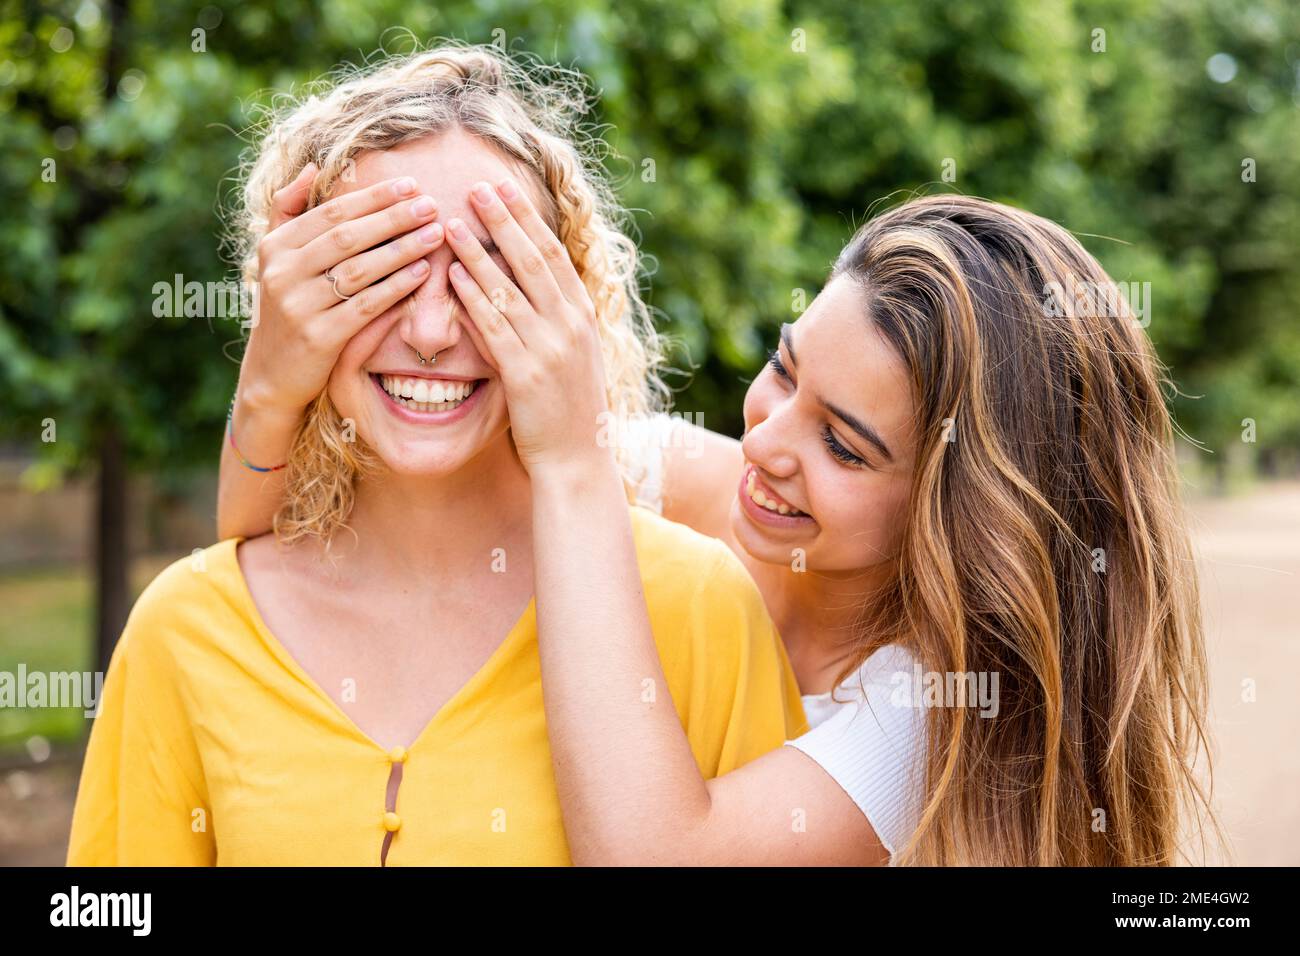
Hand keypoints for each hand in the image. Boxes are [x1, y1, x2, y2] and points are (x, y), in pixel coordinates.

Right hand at [238, 164, 444, 416]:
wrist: (273, 372)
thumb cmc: (287, 307)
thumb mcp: (277, 259)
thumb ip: (289, 211)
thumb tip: (312, 167)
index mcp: (275, 246)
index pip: (331, 212)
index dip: (373, 197)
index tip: (411, 184)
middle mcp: (283, 273)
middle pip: (347, 237)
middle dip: (393, 218)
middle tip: (431, 204)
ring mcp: (299, 306)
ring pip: (360, 270)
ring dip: (402, 249)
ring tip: (435, 233)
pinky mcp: (320, 337)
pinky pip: (366, 305)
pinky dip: (397, 286)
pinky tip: (424, 272)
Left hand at [445, 177, 613, 477]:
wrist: (578, 459)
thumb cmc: (568, 410)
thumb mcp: (568, 356)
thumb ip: (547, 320)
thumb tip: (517, 286)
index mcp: (581, 316)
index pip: (553, 253)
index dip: (527, 218)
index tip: (504, 189)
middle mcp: (569, 325)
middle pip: (532, 259)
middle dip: (503, 219)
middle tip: (477, 185)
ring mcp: (550, 348)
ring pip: (509, 287)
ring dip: (478, 251)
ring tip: (450, 222)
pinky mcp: (526, 373)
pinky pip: (494, 326)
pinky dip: (472, 297)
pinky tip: (451, 275)